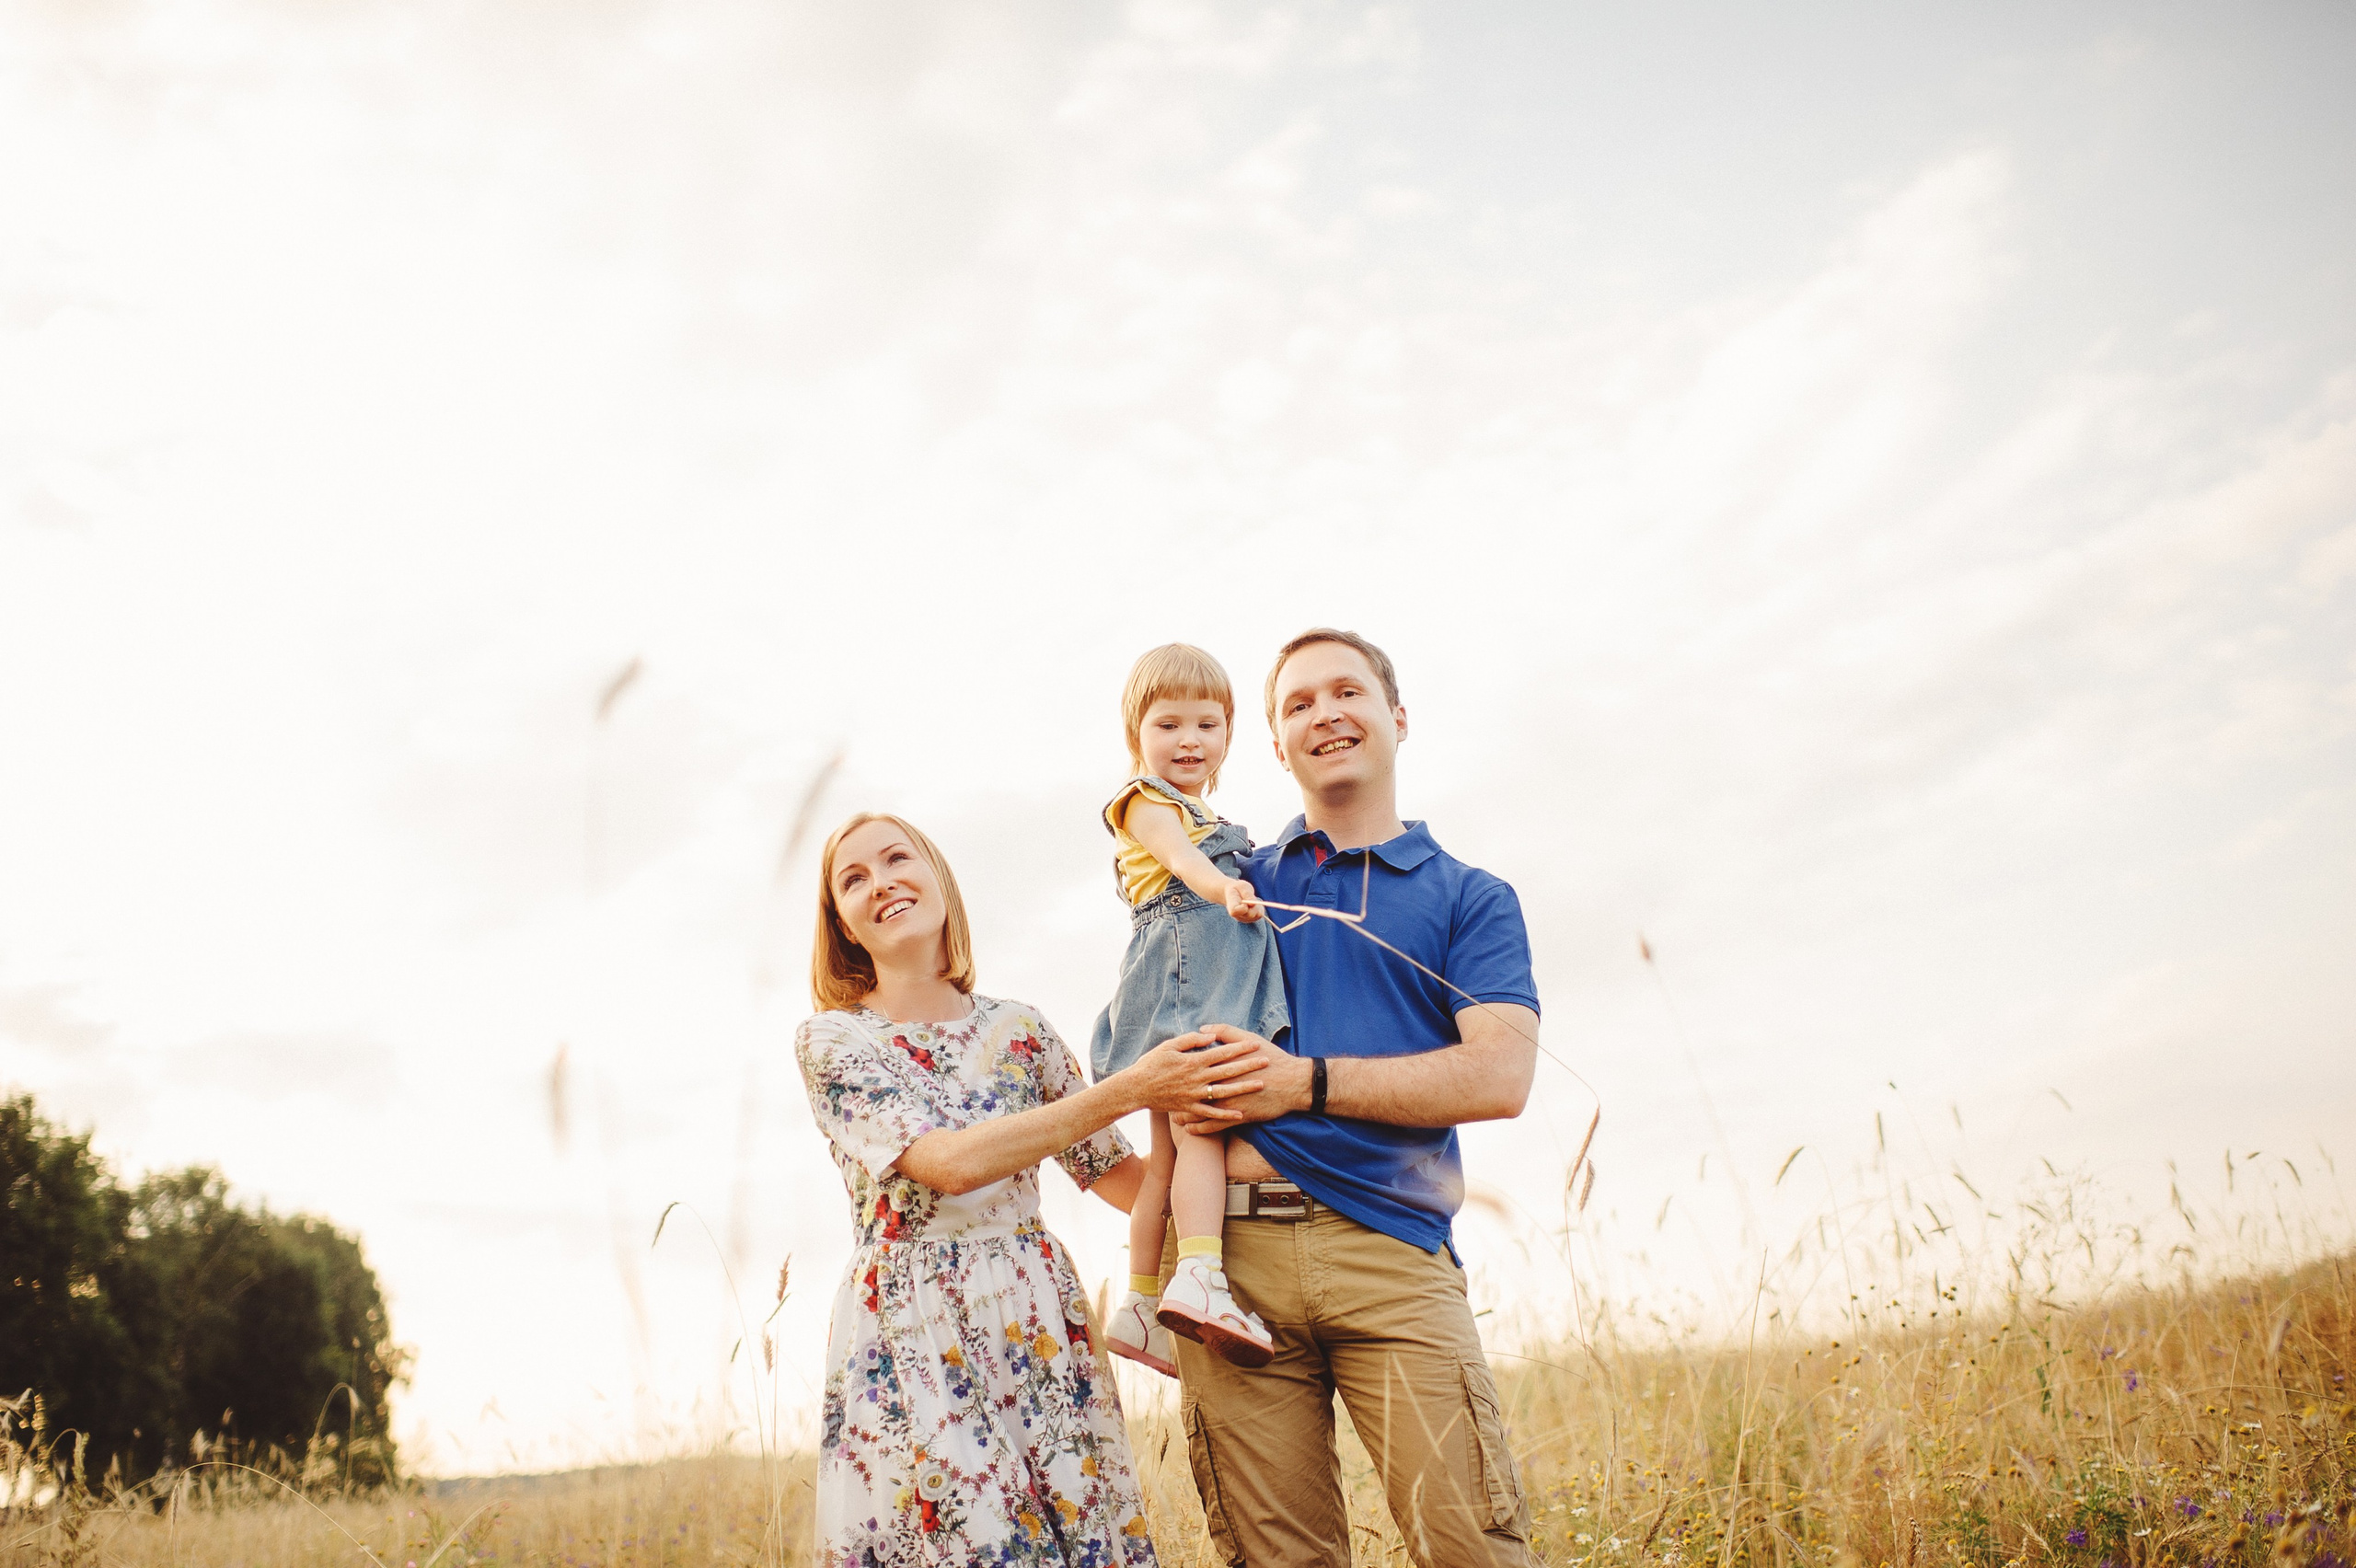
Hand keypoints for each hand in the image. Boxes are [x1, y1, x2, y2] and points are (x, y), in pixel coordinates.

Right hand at [1120, 1030, 1271, 1120]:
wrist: (1135, 1088)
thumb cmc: (1151, 1064)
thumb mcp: (1169, 1046)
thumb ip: (1190, 1040)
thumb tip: (1209, 1036)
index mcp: (1193, 1061)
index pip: (1222, 1052)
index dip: (1240, 1048)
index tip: (1255, 1044)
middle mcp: (1196, 1078)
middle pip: (1228, 1071)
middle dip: (1249, 1065)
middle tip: (1266, 1061)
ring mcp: (1194, 1094)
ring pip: (1224, 1092)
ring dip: (1243, 1088)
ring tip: (1260, 1085)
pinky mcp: (1189, 1108)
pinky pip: (1210, 1113)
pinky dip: (1225, 1115)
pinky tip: (1240, 1115)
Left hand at [1176, 1027, 1311, 1130]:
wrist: (1292, 1082)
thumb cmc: (1272, 1058)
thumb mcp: (1249, 1038)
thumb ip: (1225, 1031)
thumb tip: (1204, 1029)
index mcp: (1223, 1064)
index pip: (1195, 1067)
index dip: (1181, 1071)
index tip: (1169, 1073)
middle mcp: (1223, 1084)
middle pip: (1193, 1091)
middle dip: (1178, 1096)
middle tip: (1166, 1098)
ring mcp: (1230, 1102)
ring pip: (1200, 1112)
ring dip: (1185, 1116)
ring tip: (1175, 1118)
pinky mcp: (1239, 1117)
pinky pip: (1214, 1126)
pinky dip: (1200, 1129)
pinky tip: (1191, 1131)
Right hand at [1222, 879, 1263, 923]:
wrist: (1234, 893)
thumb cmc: (1238, 888)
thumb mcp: (1242, 886)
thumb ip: (1247, 894)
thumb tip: (1253, 904)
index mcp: (1231, 906)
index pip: (1235, 911)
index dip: (1243, 906)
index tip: (1244, 900)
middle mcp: (1236, 915)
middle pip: (1249, 914)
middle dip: (1254, 905)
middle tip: (1251, 898)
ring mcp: (1243, 919)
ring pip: (1256, 915)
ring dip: (1257, 906)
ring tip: (1252, 900)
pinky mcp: (1250, 919)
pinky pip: (1259, 915)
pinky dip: (1259, 908)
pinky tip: (1254, 904)